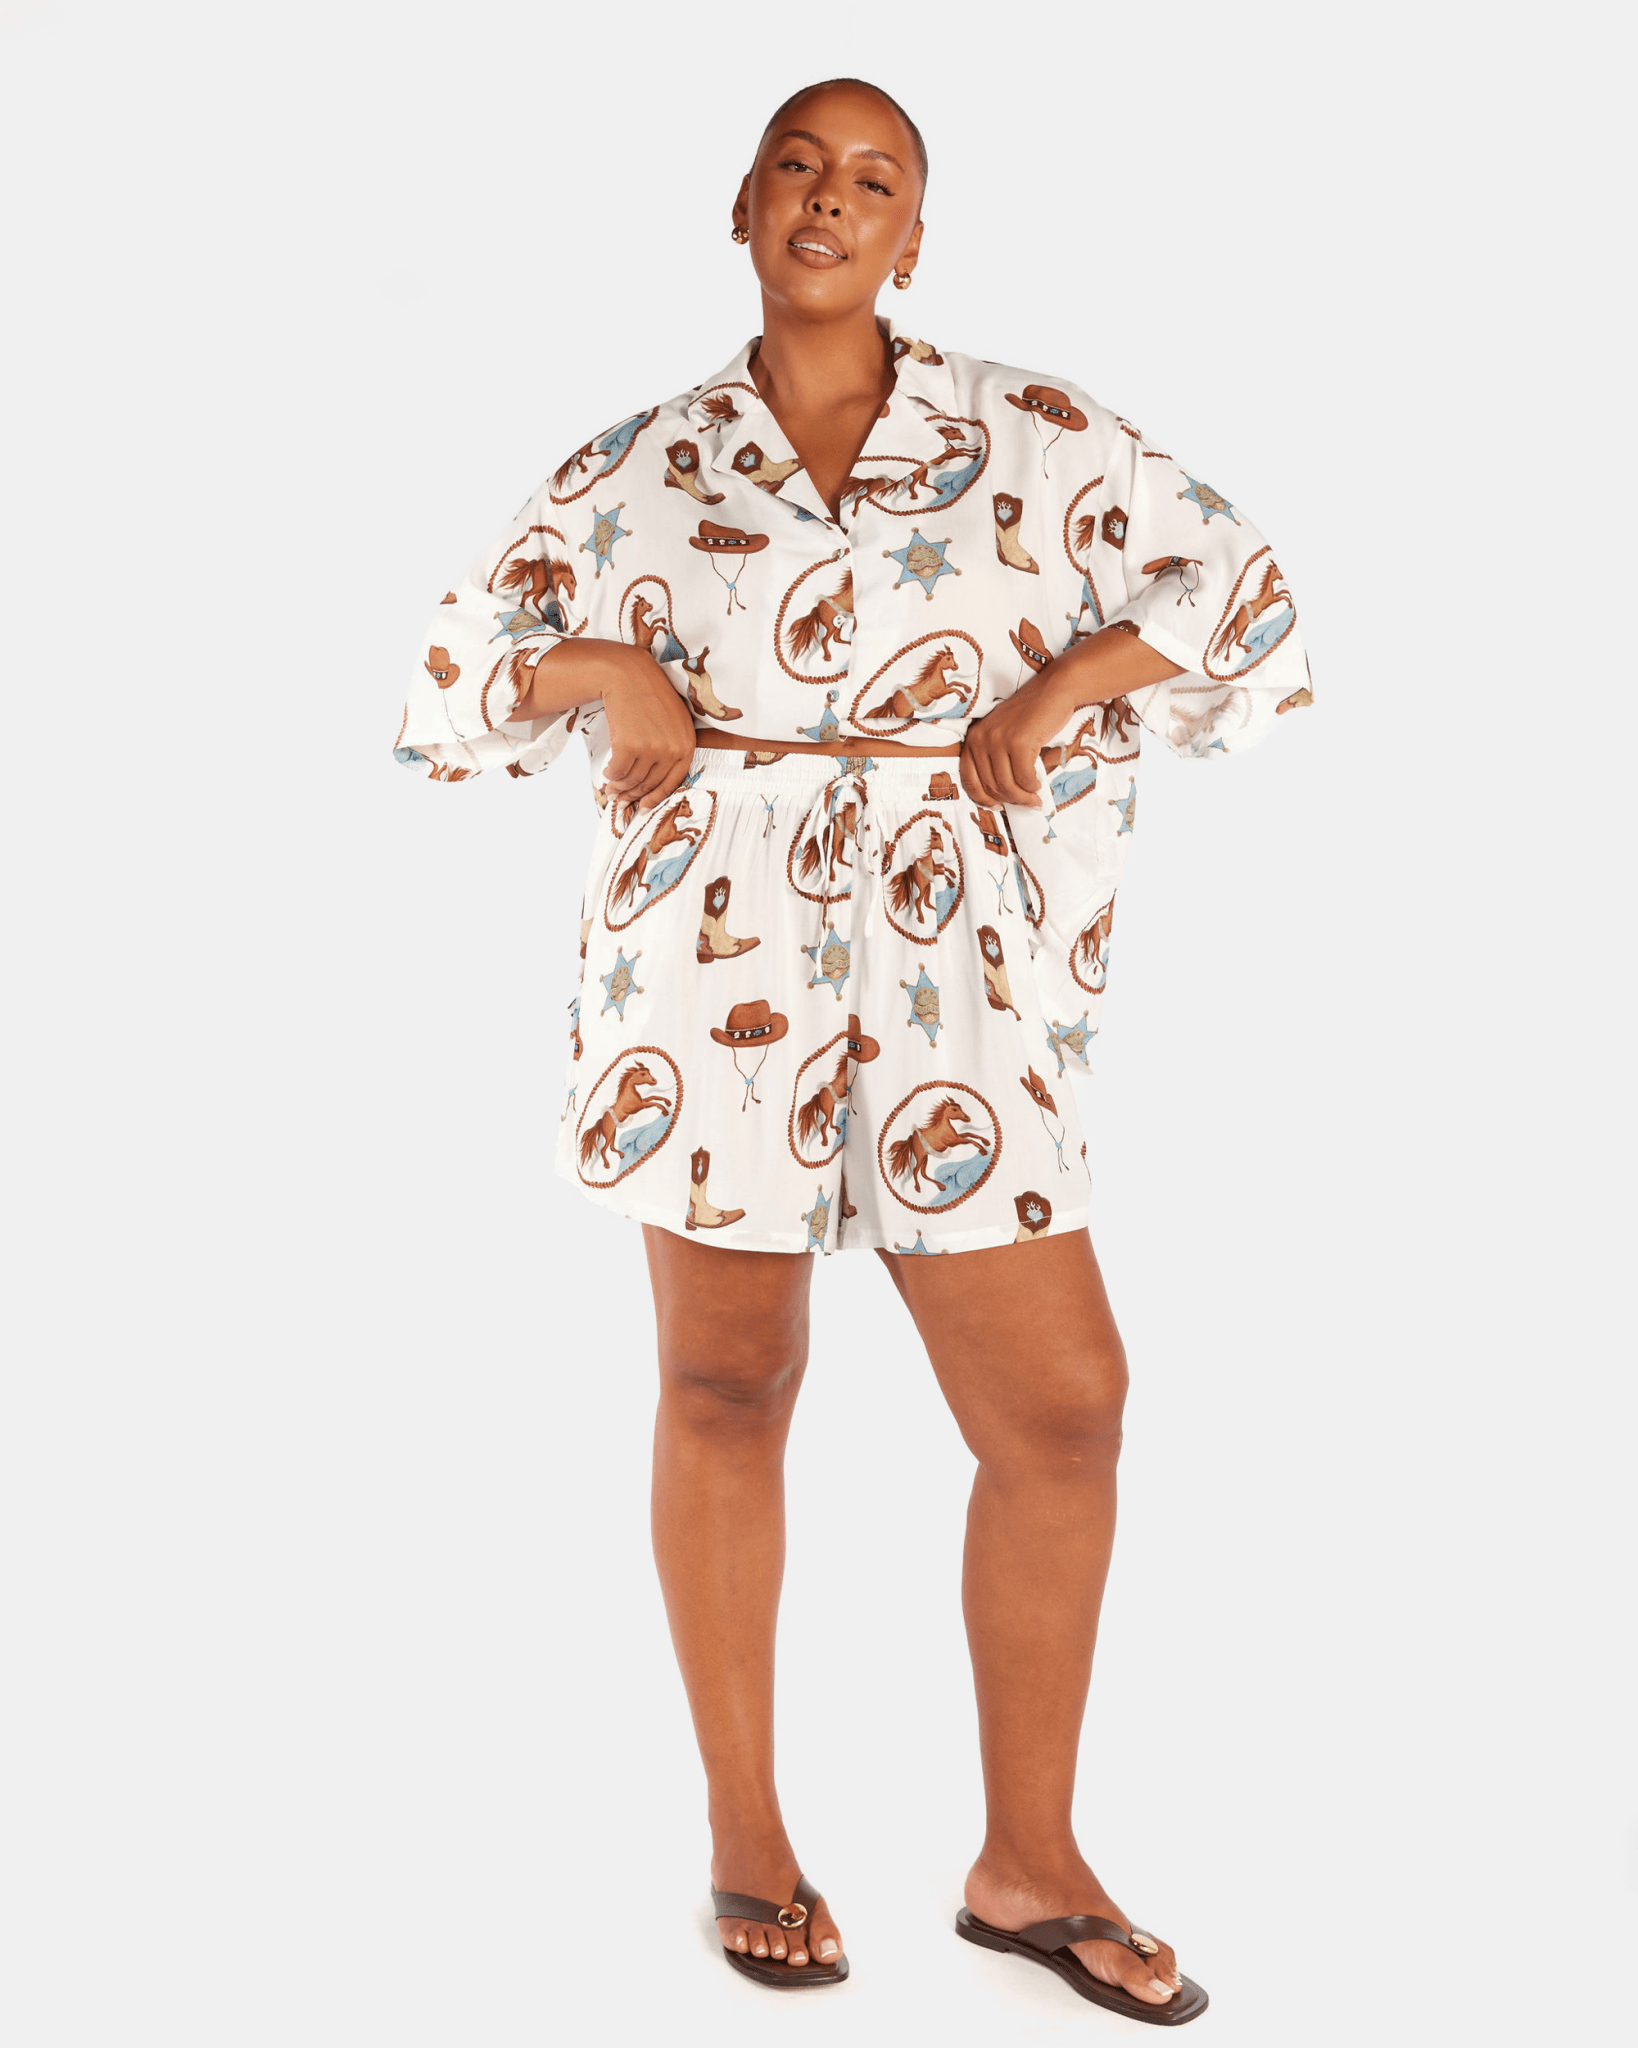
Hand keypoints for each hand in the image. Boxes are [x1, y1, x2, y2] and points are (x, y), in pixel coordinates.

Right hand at [597, 646, 698, 810]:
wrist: (628, 674)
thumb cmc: (649, 696)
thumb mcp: (673, 720)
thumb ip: (671, 747)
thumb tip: (652, 780)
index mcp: (686, 744)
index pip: (673, 782)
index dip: (656, 797)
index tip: (644, 806)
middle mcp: (672, 749)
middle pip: (650, 783)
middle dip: (634, 795)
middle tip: (622, 799)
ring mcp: (652, 748)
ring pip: (632, 779)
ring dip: (619, 786)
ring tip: (611, 788)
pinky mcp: (630, 746)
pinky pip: (617, 771)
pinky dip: (610, 774)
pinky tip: (607, 772)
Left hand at [960, 674, 1063, 808]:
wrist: (1053, 691)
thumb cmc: (1031, 715)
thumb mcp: (1004, 735)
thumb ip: (997, 760)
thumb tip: (1003, 795)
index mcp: (974, 738)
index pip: (969, 779)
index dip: (983, 798)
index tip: (997, 806)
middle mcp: (981, 738)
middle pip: (990, 786)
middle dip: (1010, 800)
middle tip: (1025, 803)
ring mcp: (999, 739)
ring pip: (1007, 785)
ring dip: (1023, 797)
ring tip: (1034, 798)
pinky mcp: (1018, 742)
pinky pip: (1024, 778)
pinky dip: (1032, 786)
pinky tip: (1038, 784)